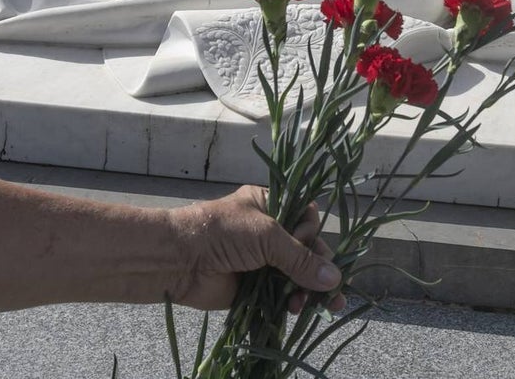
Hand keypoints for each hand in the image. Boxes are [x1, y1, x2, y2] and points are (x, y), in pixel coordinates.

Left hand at [167, 186, 343, 312]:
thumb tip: (334, 279)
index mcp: (270, 205)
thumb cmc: (222, 233)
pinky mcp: (255, 286)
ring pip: (296, 275)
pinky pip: (282, 294)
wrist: (180, 261)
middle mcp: (269, 231)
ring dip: (309, 289)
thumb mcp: (267, 236)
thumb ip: (301, 258)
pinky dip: (293, 302)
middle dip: (319, 269)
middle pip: (306, 250)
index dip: (312, 234)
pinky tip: (298, 308)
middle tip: (331, 288)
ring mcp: (262, 260)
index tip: (307, 243)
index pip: (307, 218)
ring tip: (319, 304)